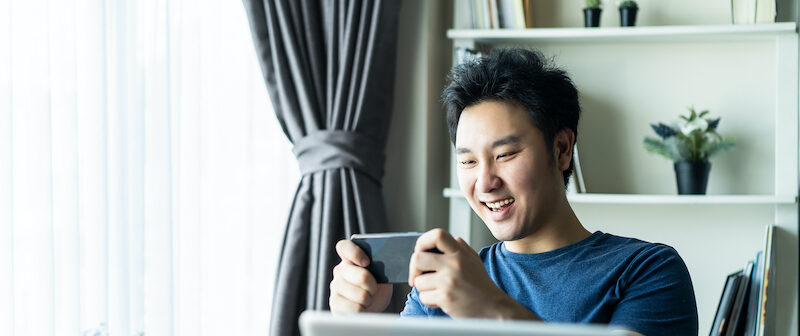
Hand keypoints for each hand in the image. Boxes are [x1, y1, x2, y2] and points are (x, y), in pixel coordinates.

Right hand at [329, 239, 392, 312]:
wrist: (371, 308)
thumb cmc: (377, 288)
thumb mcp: (382, 275)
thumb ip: (382, 266)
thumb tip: (393, 263)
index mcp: (350, 258)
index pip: (344, 247)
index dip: (355, 253)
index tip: (367, 262)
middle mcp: (340, 271)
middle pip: (362, 276)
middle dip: (374, 286)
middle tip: (374, 289)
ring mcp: (335, 286)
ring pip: (361, 295)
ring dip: (369, 300)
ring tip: (367, 299)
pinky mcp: (334, 303)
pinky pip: (355, 308)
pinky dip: (363, 310)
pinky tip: (361, 307)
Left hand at [408, 229, 537, 319]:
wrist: (493, 308)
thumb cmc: (481, 285)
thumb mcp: (473, 259)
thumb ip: (458, 247)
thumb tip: (440, 239)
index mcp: (460, 253)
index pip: (436, 235)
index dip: (422, 241)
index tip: (420, 252)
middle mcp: (454, 264)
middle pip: (417, 258)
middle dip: (414, 269)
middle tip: (419, 275)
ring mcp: (449, 281)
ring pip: (418, 281)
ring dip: (424, 288)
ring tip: (437, 290)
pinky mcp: (445, 298)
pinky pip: (423, 297)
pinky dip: (429, 300)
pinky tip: (441, 300)